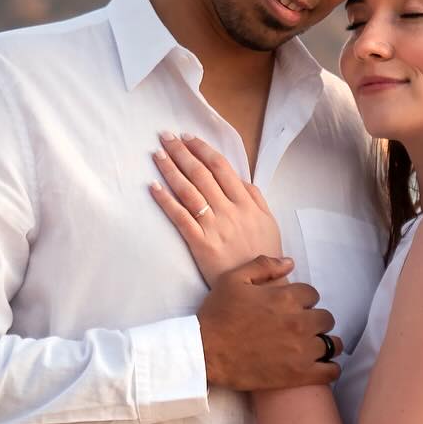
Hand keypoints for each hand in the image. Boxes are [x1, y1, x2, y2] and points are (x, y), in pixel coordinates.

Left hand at [150, 133, 282, 286]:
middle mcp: (229, 210)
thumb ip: (255, 198)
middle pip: (201, 174)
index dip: (203, 149)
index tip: (189, 137)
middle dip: (182, 152)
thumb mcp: (268, 222)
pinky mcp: (200, 244)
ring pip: (189, 191)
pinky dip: (166, 201)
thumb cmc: (263, 254)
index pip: (221, 167)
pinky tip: (153, 187)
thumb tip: (239, 179)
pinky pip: (180, 218)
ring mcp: (214, 227)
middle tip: (166, 136)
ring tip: (157, 154)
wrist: (261, 287)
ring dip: (171, 170)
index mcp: (246, 203)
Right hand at [198, 257, 345, 391]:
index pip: (313, 294)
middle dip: (314, 320)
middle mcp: (299, 322)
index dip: (303, 300)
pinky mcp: (299, 374)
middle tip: (299, 328)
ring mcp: (302, 350)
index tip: (292, 308)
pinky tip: (320, 366)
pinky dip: (330, 368)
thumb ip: (263, 266)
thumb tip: (290, 263)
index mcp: (287, 297)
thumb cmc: (217, 315)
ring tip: (310, 347)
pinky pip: (331, 370)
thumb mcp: (233, 279)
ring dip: (324, 343)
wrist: (204, 354)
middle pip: (326, 318)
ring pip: (332, 343)